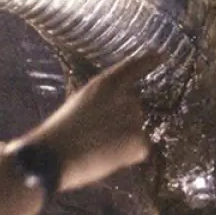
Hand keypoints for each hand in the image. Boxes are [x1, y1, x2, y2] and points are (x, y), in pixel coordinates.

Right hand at [17, 53, 158, 190]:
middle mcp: (125, 96)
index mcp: (106, 83)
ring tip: (97, 149)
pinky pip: (140, 150)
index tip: (161, 55)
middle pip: (133, 107)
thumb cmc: (58, 133)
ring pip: (135, 131)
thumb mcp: (77, 103)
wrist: (54, 155)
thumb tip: (109, 115)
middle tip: (96, 137)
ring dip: (122, 141)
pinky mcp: (139, 141)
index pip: (134, 67)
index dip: (149, 61)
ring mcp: (134, 118)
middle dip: (121, 122)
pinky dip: (128, 157)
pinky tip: (108, 159)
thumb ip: (99, 102)